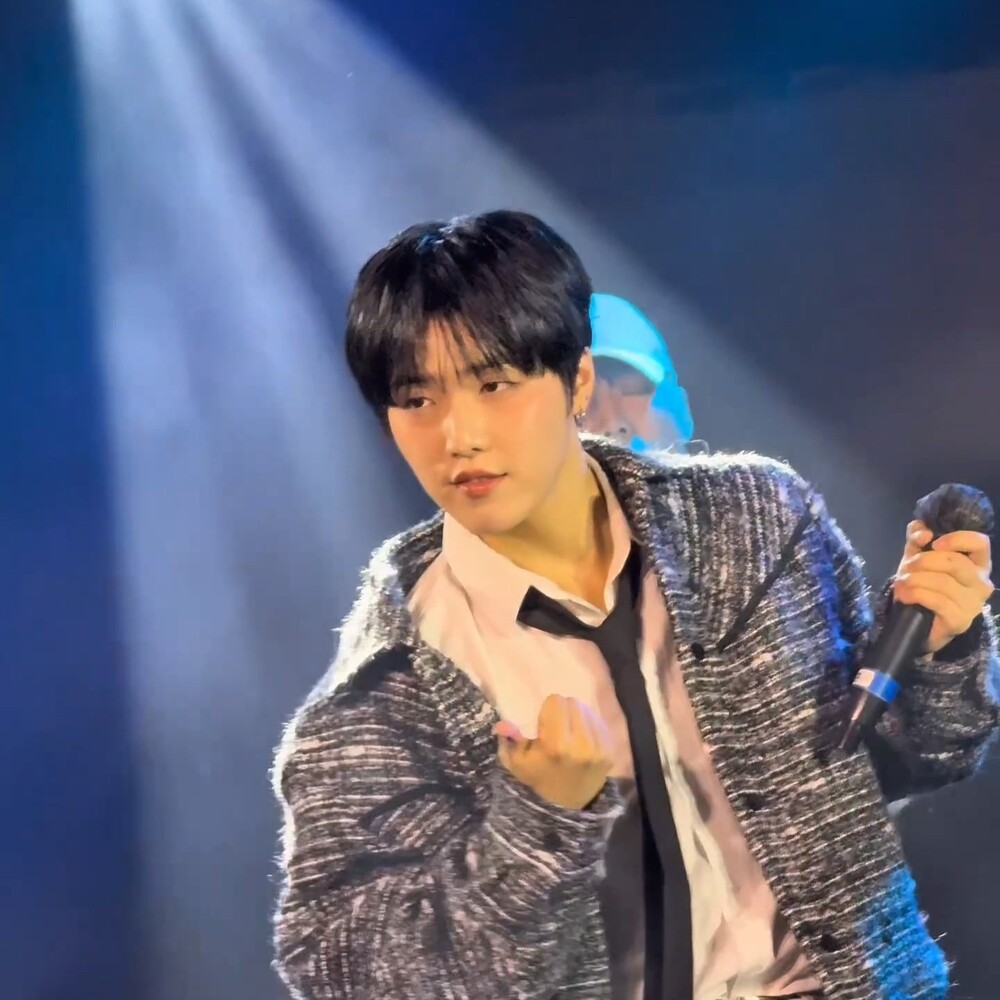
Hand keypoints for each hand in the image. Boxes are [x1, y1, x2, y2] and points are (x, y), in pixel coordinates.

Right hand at [494, 694, 613, 810]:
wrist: (567, 805)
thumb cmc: (538, 778)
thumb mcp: (517, 762)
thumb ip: (509, 741)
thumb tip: (501, 724)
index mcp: (556, 745)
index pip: (556, 702)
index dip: (547, 711)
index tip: (544, 727)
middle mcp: (581, 744)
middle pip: (572, 703)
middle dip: (563, 712)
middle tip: (557, 729)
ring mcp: (599, 748)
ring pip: (587, 710)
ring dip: (577, 717)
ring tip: (570, 735)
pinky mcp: (611, 750)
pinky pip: (600, 722)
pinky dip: (590, 726)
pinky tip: (582, 741)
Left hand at [892, 521, 994, 654]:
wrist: (918, 622)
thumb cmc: (924, 584)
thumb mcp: (918, 556)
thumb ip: (918, 538)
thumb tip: (923, 530)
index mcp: (977, 563)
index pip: (980, 542)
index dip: (956, 539)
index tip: (933, 543)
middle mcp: (981, 582)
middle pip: (955, 562)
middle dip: (923, 561)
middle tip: (907, 567)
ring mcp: (973, 603)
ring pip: (943, 582)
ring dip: (915, 580)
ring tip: (901, 582)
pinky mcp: (960, 620)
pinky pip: (937, 601)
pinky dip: (915, 594)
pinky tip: (904, 595)